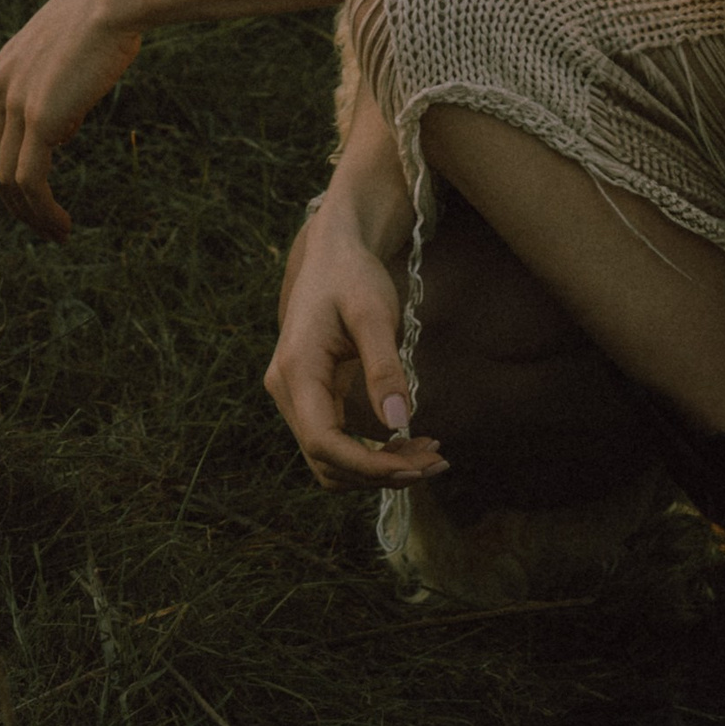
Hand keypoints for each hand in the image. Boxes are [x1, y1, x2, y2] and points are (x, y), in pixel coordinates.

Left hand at [0, 0, 146, 239]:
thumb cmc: (111, 12)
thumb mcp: (74, 49)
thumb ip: (59, 85)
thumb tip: (63, 127)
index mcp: (4, 70)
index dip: (4, 167)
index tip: (31, 191)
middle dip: (12, 200)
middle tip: (40, 222)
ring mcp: (16, 103)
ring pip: (8, 179)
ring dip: (29, 213)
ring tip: (56, 233)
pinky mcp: (40, 118)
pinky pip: (31, 180)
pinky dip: (42, 209)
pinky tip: (62, 224)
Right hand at [266, 203, 446, 491]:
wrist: (331, 253)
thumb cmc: (352, 276)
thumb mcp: (373, 312)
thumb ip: (384, 367)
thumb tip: (399, 425)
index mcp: (296, 370)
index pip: (323, 442)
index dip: (366, 465)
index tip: (413, 468)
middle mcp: (287, 391)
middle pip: (327, 460)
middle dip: (380, 472)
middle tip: (437, 463)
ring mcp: (297, 398)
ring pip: (331, 458)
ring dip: (378, 466)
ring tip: (430, 455)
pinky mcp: (313, 399)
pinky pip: (338, 440)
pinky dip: (372, 449)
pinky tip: (411, 441)